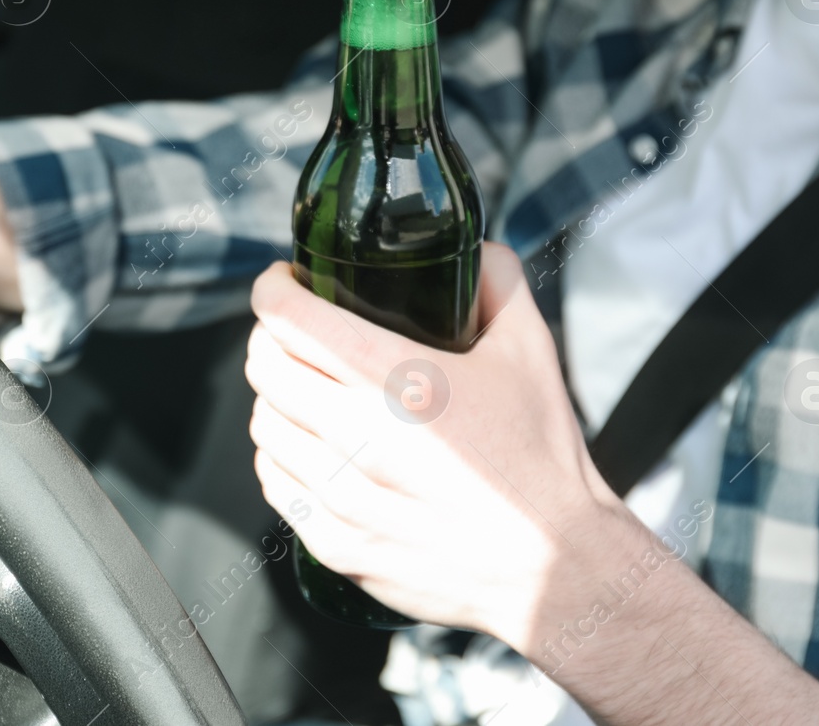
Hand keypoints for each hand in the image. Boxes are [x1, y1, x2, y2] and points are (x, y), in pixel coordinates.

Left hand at [245, 245, 627, 646]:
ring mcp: (341, 495)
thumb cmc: (541, 457)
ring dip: (275, 398)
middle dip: (271, 338)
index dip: (273, 289)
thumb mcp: (531, 349)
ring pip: (263, 424)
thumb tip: (470, 252)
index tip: (284, 283)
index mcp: (394, 379)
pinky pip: (275, 483)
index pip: (287, 318)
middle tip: (295, 334)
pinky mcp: (336, 544)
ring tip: (303, 391)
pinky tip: (310, 448)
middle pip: (263, 366)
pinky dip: (282, 456)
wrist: (555, 566)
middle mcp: (357, 435)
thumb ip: (498, 281)